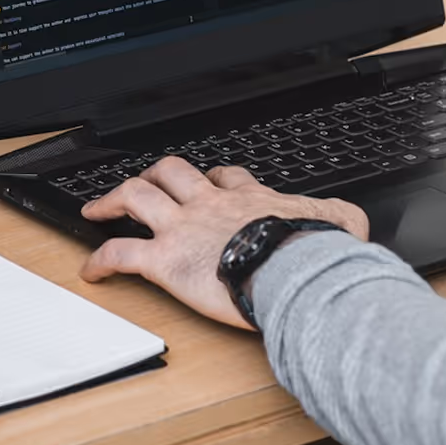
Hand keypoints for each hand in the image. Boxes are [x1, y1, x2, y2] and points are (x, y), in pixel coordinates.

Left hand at [77, 157, 368, 328]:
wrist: (295, 271)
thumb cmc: (314, 253)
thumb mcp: (338, 223)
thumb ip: (340, 219)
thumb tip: (354, 226)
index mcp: (249, 200)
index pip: (224, 177)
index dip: (211, 177)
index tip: (206, 181)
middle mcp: (209, 206)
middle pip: (170, 173)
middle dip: (151, 176)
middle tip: (139, 186)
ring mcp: (183, 229)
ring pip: (135, 197)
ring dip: (112, 201)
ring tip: (96, 210)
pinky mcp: (164, 260)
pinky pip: (120, 255)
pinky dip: (100, 261)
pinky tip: (90, 271)